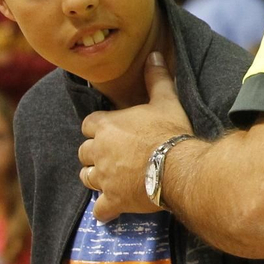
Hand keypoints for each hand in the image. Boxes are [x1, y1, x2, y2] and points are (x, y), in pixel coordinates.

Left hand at [79, 53, 193, 222]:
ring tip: (112, 177)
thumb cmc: (171, 132)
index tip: (112, 131)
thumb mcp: (166, 100)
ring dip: (96, 177)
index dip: (99, 128)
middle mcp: (98, 151)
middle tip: (114, 154)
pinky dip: (105, 209)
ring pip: (86, 177)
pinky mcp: (113, 200)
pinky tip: (114, 207)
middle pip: (84, 152)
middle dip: (95, 153)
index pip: (88, 124)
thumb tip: (153, 54)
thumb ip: (156, 77)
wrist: (179, 167)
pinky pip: (100, 209)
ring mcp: (103, 177)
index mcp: (106, 126)